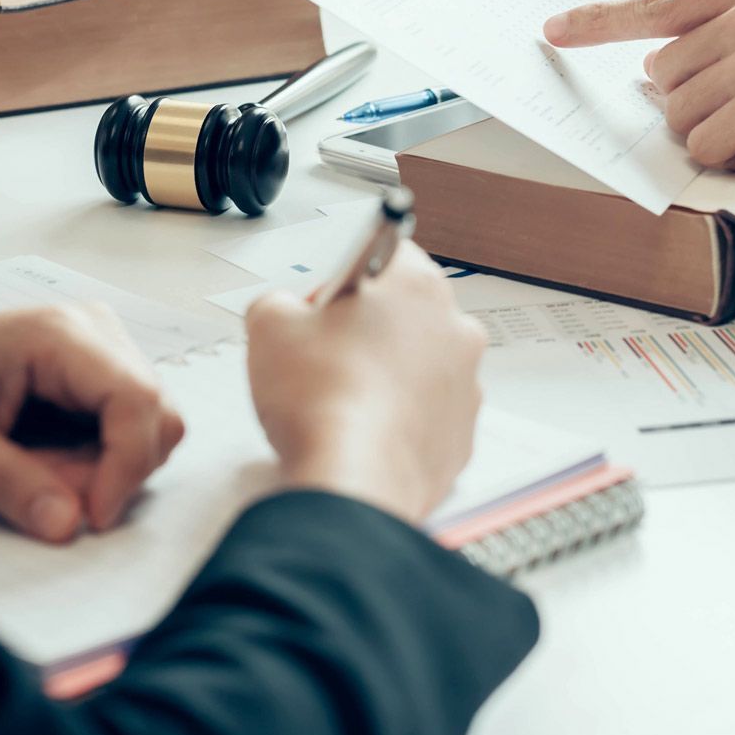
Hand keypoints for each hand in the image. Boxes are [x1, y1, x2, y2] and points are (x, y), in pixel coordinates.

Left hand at [0, 287, 183, 542]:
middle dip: (112, 472)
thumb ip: (7, 482)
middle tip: (45, 496)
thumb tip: (69, 527)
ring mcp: (103, 351)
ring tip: (34, 474)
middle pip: (155, 416)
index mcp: (61, 335)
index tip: (89, 519)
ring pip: (147, 427)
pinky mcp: (98, 375)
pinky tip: (43, 462)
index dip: (126, 466)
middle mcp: (96, 332)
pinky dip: (96, 462)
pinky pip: (127, 429)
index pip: (137, 399)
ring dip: (103, 470)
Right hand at [244, 243, 485, 522]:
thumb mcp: (268, 324)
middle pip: (405, 311)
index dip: (343, 282)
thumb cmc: (323, 402)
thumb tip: (285, 310)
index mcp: (415, 283)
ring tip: (344, 398)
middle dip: (367, 329)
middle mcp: (454, 325)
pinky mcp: (465, 430)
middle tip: (325, 357)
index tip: (323, 309)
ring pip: (421, 363)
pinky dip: (403, 416)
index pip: (382, 256)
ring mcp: (466, 380)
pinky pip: (430, 411)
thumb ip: (278, 301)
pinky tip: (366, 428)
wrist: (354, 477)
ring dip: (389, 373)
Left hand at [544, 0, 734, 205]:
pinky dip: (732, 161)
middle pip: (664, 72)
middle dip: (694, 111)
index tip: (554, 30)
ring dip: (716, 139)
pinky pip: (703, 143)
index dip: (601, 21)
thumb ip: (733, 44)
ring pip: (679, 113)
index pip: (661, 3)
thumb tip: (660, 73)